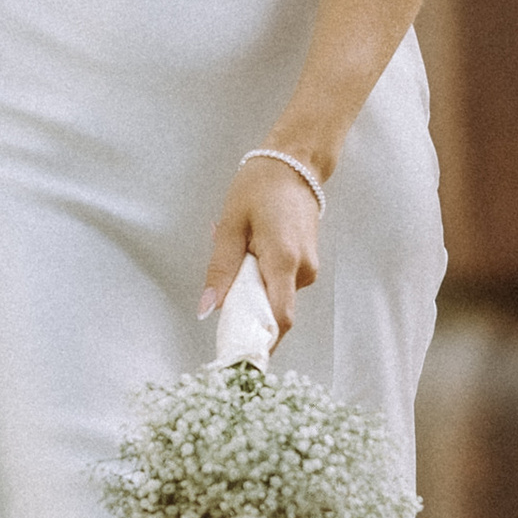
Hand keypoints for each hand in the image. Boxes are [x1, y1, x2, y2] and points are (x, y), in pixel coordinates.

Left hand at [200, 153, 322, 344]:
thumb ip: (221, 270)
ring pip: (276, 298)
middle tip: (221, 292)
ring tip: (237, 255)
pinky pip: (281, 285)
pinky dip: (262, 280)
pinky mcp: (307, 264)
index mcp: (284, 262)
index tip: (236, 354)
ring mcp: (308, 268)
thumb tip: (208, 310)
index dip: (259, 342)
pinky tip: (251, 253)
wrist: (295, 163)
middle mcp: (303, 271)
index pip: (278, 319)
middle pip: (274, 313)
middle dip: (246, 313)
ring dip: (252, 291)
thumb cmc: (260, 188)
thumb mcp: (231, 226)